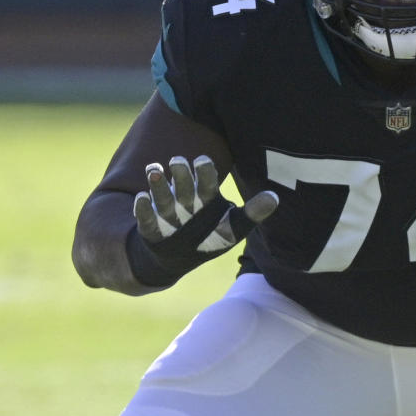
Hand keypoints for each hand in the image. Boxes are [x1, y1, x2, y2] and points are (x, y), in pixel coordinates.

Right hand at [126, 155, 276, 286]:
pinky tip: (140, 197)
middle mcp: (186, 202)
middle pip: (184, 186)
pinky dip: (143, 209)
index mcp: (206, 198)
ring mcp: (167, 215)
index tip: (203, 160)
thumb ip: (253, 213)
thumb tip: (275, 198)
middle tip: (178, 160)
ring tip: (154, 169)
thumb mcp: (234, 227)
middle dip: (181, 175)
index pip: (207, 183)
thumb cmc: (211, 236)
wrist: (180, 256)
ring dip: (159, 185)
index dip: (204, 172)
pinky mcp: (151, 229)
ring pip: (163, 198)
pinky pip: (146, 218)